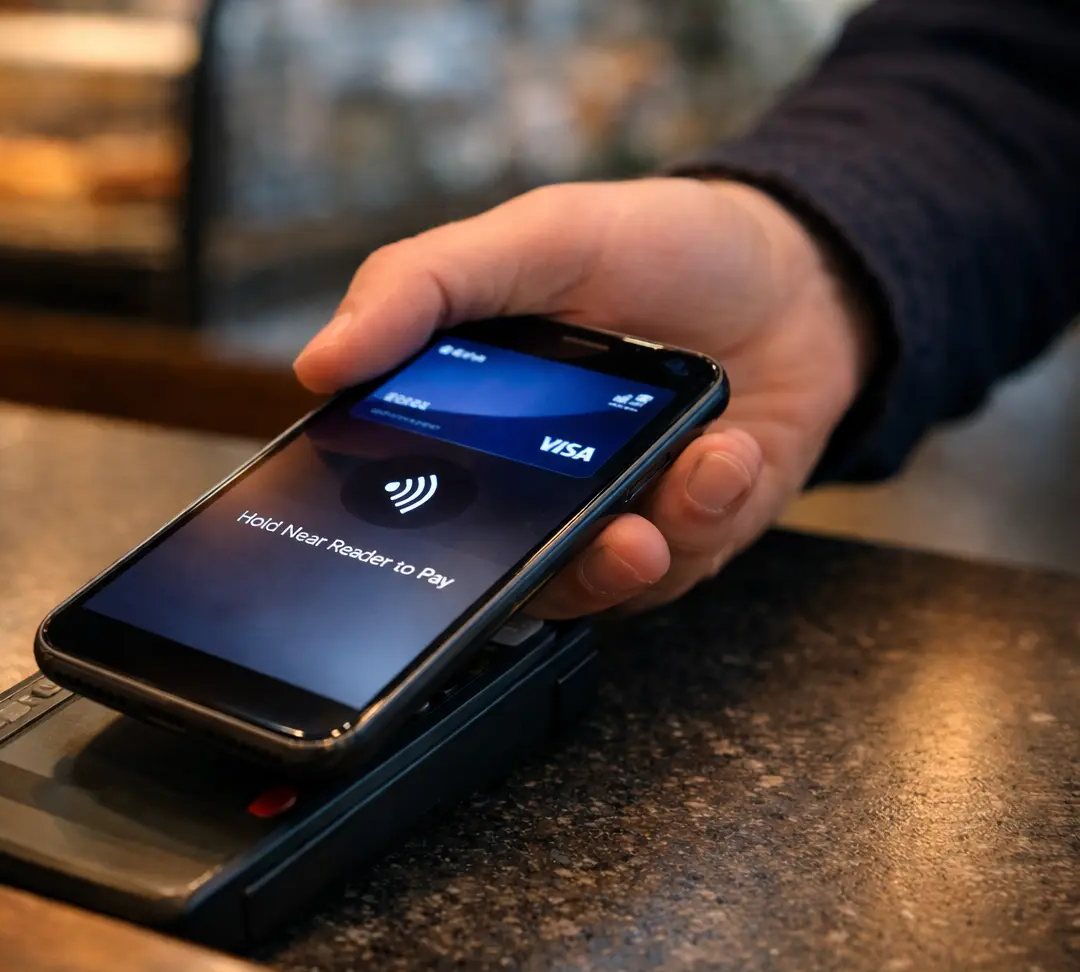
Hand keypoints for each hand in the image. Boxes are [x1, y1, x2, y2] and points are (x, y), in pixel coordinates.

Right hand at [294, 178, 872, 617]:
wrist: (802, 275)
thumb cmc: (660, 245)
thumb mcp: (534, 237)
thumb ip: (424, 286)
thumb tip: (318, 362)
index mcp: (463, 412)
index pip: (393, 485)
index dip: (381, 515)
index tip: (394, 521)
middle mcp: (522, 480)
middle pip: (482, 568)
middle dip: (521, 567)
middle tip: (551, 539)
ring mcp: (601, 515)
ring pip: (583, 585)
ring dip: (627, 552)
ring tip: (670, 488)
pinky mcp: (678, 539)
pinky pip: (672, 569)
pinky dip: (703, 516)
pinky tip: (727, 452)